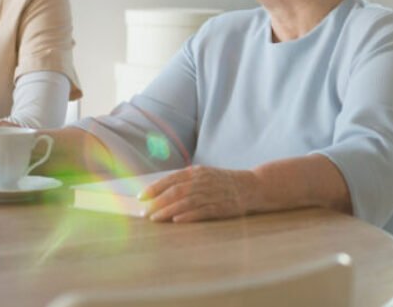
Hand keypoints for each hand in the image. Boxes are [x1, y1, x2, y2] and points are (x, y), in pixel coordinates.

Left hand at [140, 166, 258, 222]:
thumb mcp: (204, 175)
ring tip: (155, 218)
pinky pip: (202, 211)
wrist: (251, 186)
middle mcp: (203, 181)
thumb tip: (160, 192)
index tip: (141, 197)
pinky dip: (189, 215)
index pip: (171, 179)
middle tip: (144, 212)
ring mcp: (213, 194)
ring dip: (168, 210)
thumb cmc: (223, 182)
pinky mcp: (221, 206)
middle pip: (176, 191)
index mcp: (197, 172)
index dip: (155, 188)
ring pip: (186, 202)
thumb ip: (186, 181)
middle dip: (157, 202)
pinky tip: (177, 220)